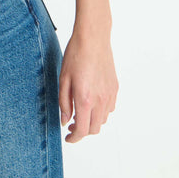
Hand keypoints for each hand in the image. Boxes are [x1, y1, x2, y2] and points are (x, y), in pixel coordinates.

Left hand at [58, 27, 117, 142]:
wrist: (93, 38)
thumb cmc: (76, 55)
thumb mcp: (63, 79)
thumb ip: (64, 103)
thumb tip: (65, 120)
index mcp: (85, 99)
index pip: (82, 130)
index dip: (74, 138)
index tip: (68, 138)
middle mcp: (100, 100)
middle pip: (94, 129)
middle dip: (82, 131)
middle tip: (71, 125)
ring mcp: (110, 94)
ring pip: (103, 120)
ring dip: (92, 122)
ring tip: (80, 113)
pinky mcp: (115, 88)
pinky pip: (110, 108)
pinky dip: (101, 112)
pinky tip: (92, 103)